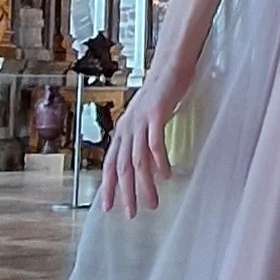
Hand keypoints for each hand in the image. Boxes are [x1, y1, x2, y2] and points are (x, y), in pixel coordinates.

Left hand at [97, 67, 188, 219]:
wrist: (170, 66)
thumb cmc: (161, 94)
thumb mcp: (146, 120)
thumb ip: (143, 139)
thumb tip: (148, 167)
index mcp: (123, 130)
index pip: (110, 163)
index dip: (108, 186)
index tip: (109, 208)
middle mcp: (127, 127)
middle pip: (122, 166)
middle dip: (126, 192)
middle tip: (131, 214)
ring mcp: (140, 120)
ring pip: (138, 159)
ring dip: (144, 184)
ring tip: (152, 203)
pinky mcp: (155, 114)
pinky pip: (155, 142)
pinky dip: (160, 161)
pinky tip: (166, 176)